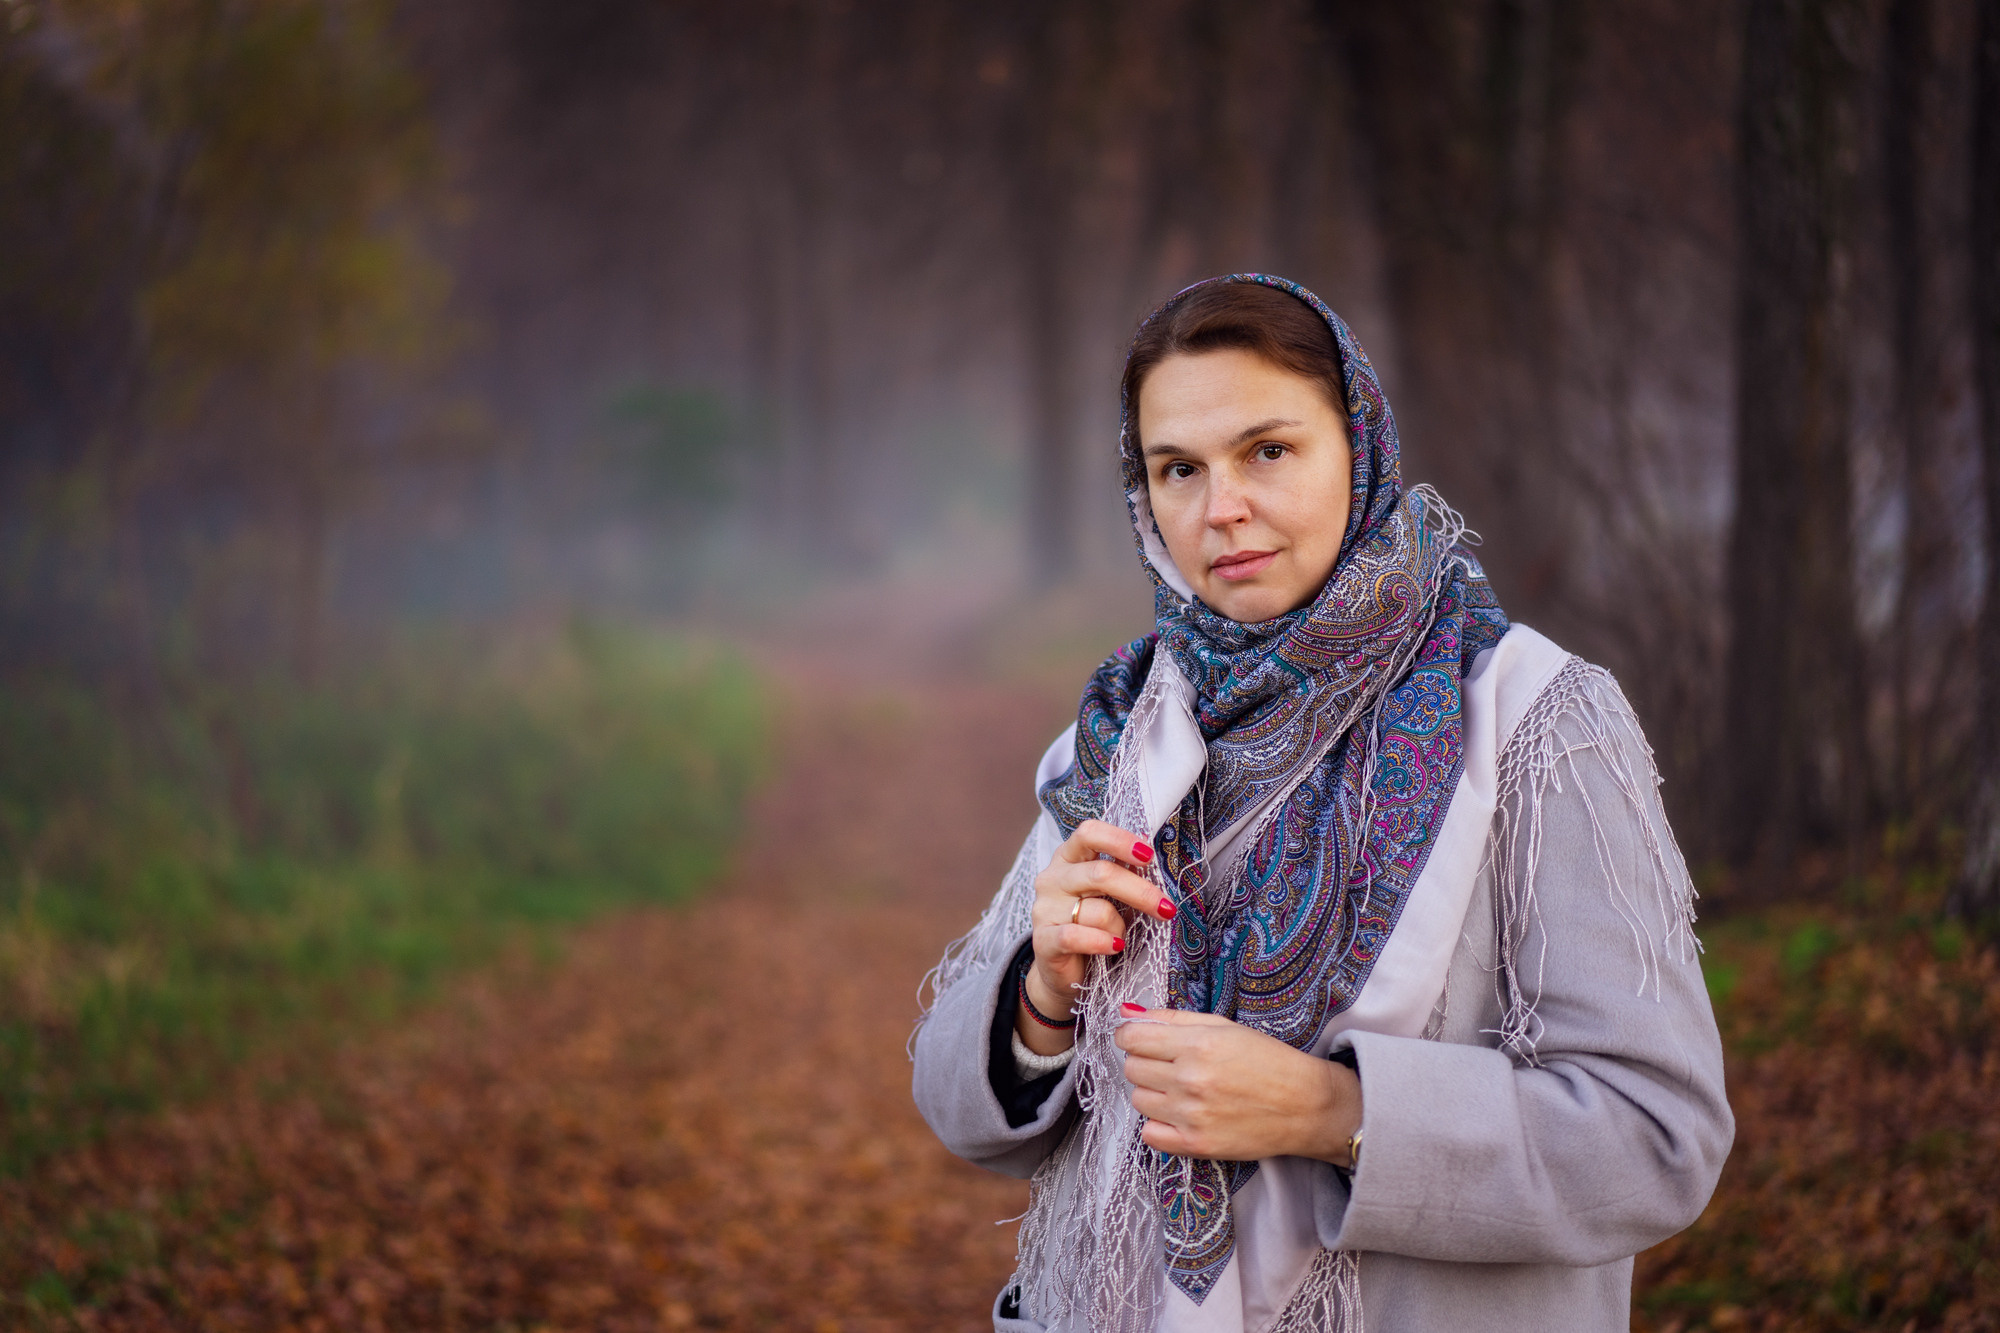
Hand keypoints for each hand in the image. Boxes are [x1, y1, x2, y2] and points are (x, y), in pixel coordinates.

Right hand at [1018, 820, 1176, 1053]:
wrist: (1065, 971)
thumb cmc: (1094, 926)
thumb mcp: (1111, 895)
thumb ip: (1124, 873)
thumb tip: (1152, 853)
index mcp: (1069, 858)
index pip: (1088, 833)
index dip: (1119, 840)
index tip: (1148, 856)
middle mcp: (1052, 878)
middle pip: (1101, 873)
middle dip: (1140, 891)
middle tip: (1166, 908)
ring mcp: (1044, 908)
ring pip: (1097, 910)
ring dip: (1119, 927)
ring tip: (1119, 939)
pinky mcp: (1043, 940)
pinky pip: (1076, 936)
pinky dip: (1101, 942)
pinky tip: (1114, 947)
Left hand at [1114, 1005, 1361, 1164]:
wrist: (1306, 1106)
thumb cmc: (1268, 1061)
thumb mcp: (1225, 1027)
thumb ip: (1175, 1019)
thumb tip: (1130, 1014)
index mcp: (1197, 1044)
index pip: (1131, 1037)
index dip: (1130, 1036)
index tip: (1139, 1040)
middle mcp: (1191, 1079)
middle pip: (1132, 1068)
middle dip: (1145, 1062)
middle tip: (1170, 1064)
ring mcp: (1192, 1115)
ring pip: (1138, 1100)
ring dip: (1153, 1092)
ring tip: (1181, 1090)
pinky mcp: (1197, 1144)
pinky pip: (1149, 1134)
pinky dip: (1159, 1124)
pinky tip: (1180, 1115)